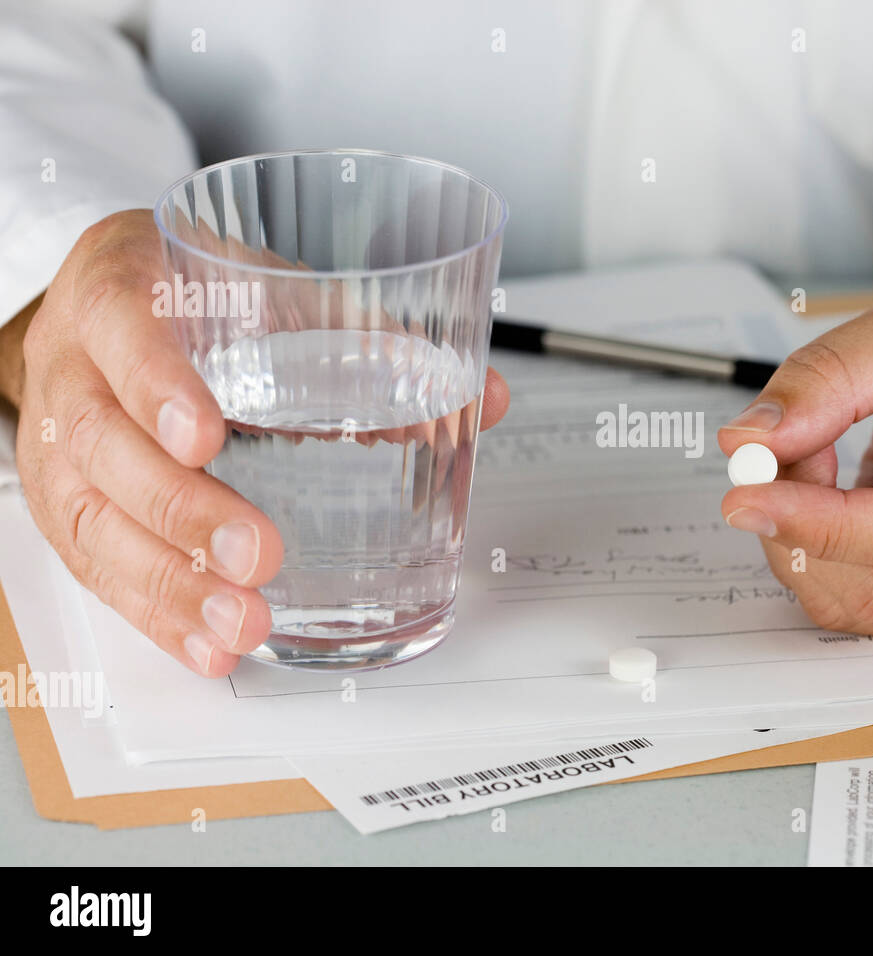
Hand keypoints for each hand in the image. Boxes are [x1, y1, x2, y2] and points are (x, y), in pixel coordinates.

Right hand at [14, 209, 509, 676]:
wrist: (109, 305)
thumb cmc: (196, 296)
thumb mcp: (272, 288)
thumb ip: (370, 337)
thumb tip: (485, 396)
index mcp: (121, 290)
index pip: (124, 329)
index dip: (157, 384)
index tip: (207, 436)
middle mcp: (73, 369)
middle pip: (104, 445)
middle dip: (183, 511)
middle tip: (259, 555)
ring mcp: (54, 444)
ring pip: (93, 520)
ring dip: (170, 584)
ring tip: (242, 624)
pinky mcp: (64, 507)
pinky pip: (96, 568)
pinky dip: (157, 614)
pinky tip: (207, 645)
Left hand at [717, 251, 872, 633]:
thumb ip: (828, 381)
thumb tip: (749, 443)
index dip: (817, 525)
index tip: (744, 496)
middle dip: (802, 533)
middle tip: (768, 457)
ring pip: (871, 605)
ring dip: (806, 548)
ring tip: (805, 460)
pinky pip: (872, 591)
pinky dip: (823, 552)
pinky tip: (823, 490)